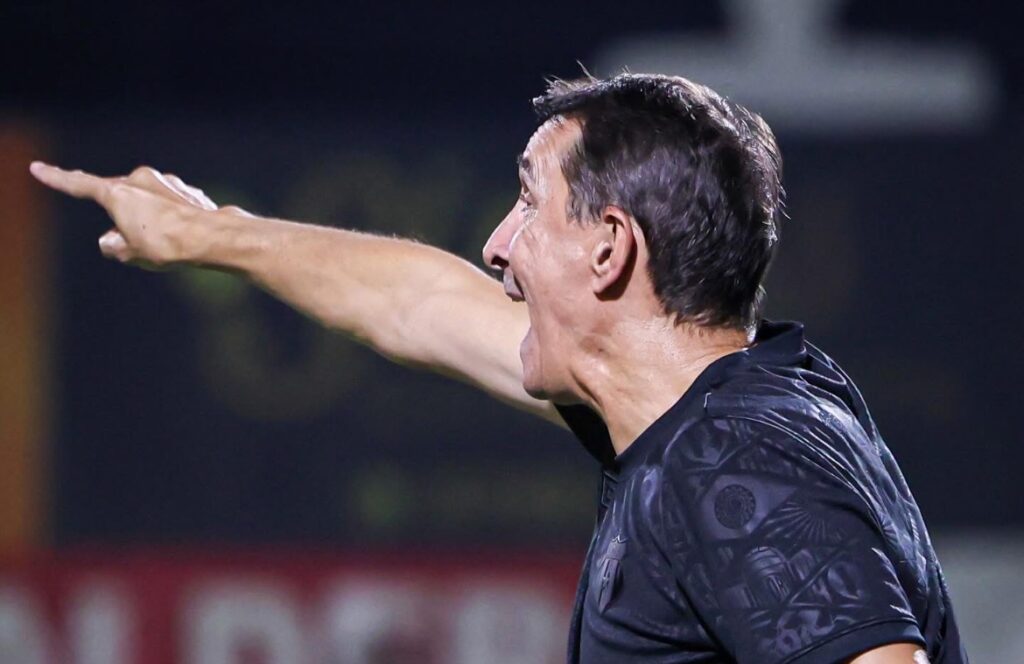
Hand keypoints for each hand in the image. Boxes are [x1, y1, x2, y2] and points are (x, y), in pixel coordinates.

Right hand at [29, 162, 244, 268]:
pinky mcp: (187, 192)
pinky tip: (186, 238)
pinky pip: (171, 208)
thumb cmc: (167, 245)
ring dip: (150, 223)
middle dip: (123, 222)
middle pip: (120, 202)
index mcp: (117, 192)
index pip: (79, 185)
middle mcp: (140, 179)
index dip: (57, 179)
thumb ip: (113, 246)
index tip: (38, 168)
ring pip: (147, 206)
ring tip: (168, 245)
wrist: (213, 238)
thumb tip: (111, 240)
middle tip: (140, 247)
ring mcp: (166, 182)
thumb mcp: (129, 253)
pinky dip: (172, 222)